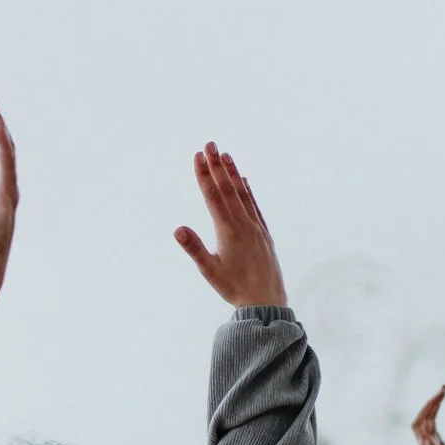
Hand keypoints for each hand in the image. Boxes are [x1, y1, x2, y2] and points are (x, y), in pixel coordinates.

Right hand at [173, 143, 285, 308]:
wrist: (266, 301)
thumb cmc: (234, 288)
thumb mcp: (209, 270)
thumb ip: (194, 248)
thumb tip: (178, 229)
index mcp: (228, 230)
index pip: (213, 196)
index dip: (204, 175)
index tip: (197, 156)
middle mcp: (243, 224)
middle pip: (228, 189)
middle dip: (217, 166)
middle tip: (210, 144)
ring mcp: (255, 227)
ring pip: (243, 194)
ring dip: (233, 174)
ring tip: (225, 155)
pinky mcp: (263, 233)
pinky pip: (254, 206)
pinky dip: (248, 191)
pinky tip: (244, 181)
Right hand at [411, 387, 444, 444]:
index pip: (431, 425)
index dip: (435, 410)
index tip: (443, 396)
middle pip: (424, 420)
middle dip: (432, 404)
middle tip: (443, 389)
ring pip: (419, 420)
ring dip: (429, 405)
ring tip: (440, 392)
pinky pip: (419, 424)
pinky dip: (426, 411)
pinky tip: (436, 400)